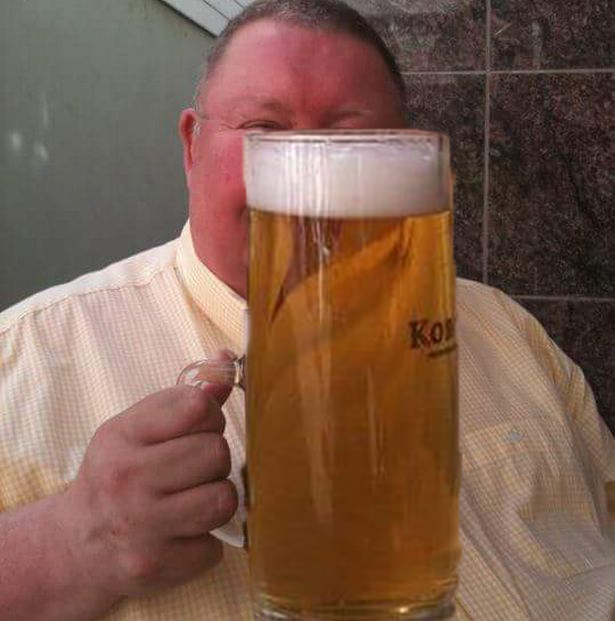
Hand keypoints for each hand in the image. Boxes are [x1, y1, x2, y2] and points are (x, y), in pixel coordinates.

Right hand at [60, 383, 236, 602]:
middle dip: (215, 459)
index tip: (198, 429)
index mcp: (124, 434)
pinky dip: (205, 541)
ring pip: (223, 499)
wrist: (76, 544)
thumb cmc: (118, 474)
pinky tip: (181, 533)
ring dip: (216, 499)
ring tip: (193, 499)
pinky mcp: (154, 565)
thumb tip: (228, 359)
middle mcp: (128, 478)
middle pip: (216, 452)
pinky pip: (215, 546)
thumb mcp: (139, 428)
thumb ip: (187, 397)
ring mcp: (140, 525)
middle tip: (194, 469)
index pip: (197, 406)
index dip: (210, 416)